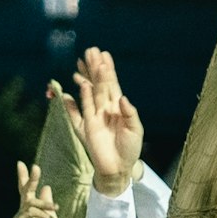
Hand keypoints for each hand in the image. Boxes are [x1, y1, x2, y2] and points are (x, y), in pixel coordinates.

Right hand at [71, 49, 143, 196]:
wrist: (117, 167)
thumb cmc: (129, 149)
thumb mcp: (136, 130)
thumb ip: (130, 114)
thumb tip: (122, 98)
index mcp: (120, 107)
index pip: (113, 84)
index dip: (109, 70)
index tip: (104, 55)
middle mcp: (106, 108)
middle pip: (100, 83)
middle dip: (95, 67)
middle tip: (91, 50)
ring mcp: (96, 115)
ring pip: (91, 91)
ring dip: (87, 77)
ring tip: (81, 62)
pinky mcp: (87, 125)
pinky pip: (82, 108)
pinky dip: (82, 96)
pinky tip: (81, 84)